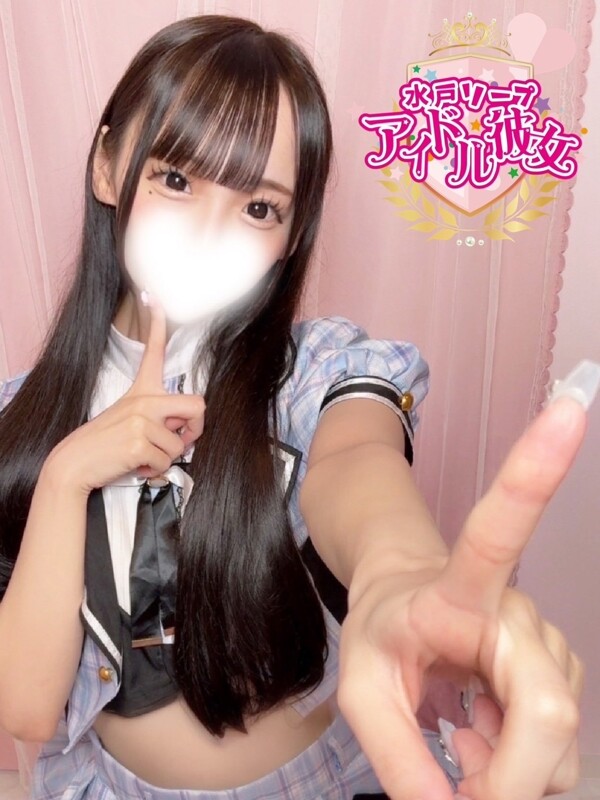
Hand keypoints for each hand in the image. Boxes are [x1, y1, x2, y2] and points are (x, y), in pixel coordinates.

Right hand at [48, 298, 205, 492]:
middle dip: (196, 430)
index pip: (154, 351)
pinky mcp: (138, 441)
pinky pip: (166, 462)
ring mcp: (141, 420)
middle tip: (179, 440)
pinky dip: (154, 471)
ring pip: (181, 445)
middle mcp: (144, 400)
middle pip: (198, 405)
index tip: (152, 297)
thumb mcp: (130, 422)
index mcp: (142, 390)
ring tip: (142, 456)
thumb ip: (158, 420)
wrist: (73, 463)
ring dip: (165, 459)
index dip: (156, 323)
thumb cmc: (105, 445)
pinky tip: (137, 465)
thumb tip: (184, 434)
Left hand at [338, 396, 586, 799]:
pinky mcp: (560, 671)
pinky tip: (487, 732)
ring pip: (555, 742)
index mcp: (460, 585)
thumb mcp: (363, 693)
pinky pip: (553, 749)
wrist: (407, 608)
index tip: (572, 404)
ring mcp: (545, 640)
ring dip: (503, 771)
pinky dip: (516, 766)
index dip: (537, 469)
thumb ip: (402, 760)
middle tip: (459, 784)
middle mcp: (516, 605)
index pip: (500, 527)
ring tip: (460, 733)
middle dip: (508, 775)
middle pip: (546, 708)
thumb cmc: (384, 636)